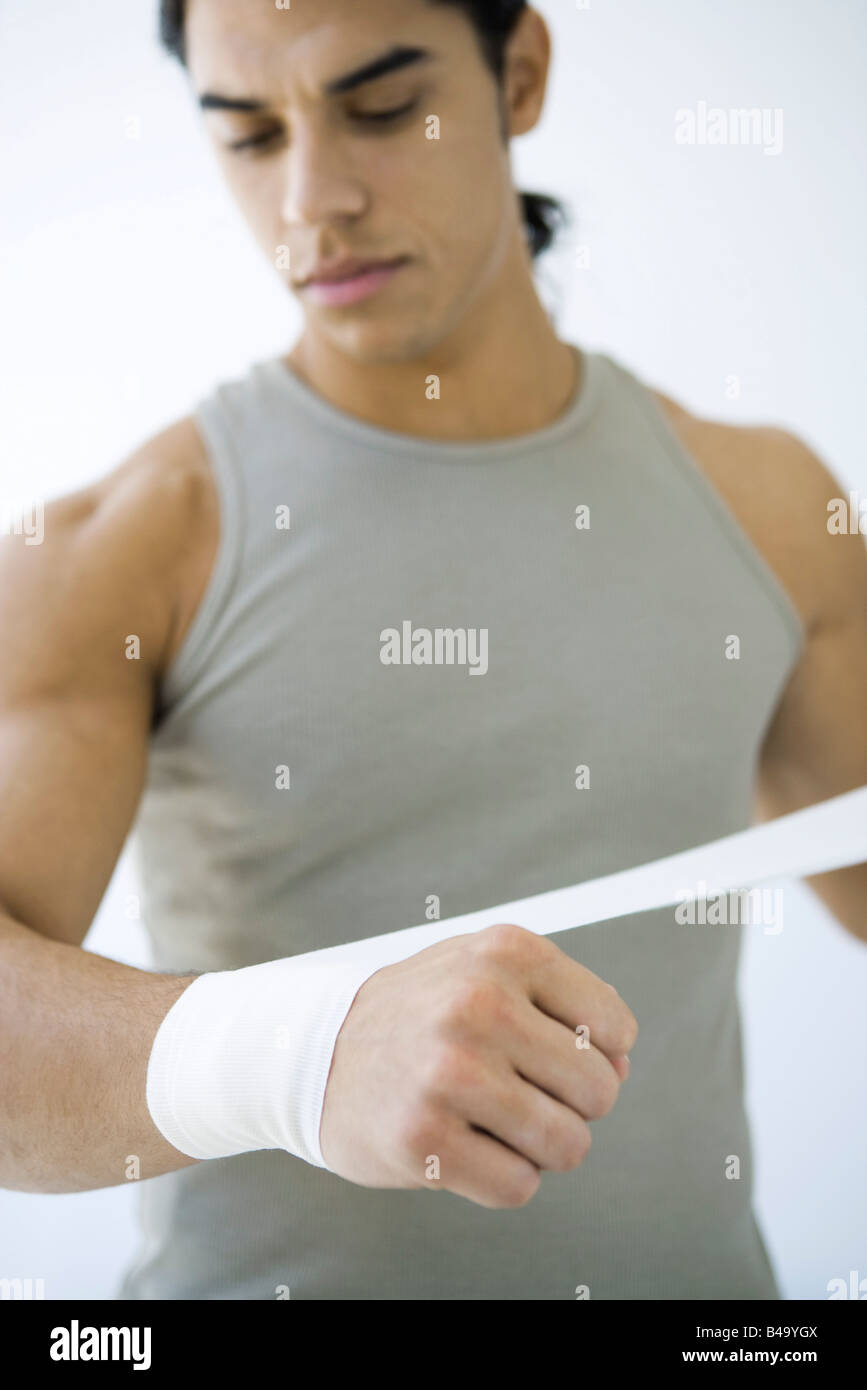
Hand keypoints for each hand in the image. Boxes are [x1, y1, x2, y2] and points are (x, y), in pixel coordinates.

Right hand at [318, 922, 637, 1207]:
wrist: (316, 1050)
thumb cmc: (418, 1012)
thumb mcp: (486, 971)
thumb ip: (563, 1003)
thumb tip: (620, 1068)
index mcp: (505, 952)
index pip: (615, 1028)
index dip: (595, 1054)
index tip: (549, 1053)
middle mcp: (479, 1003)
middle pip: (599, 1091)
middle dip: (570, 1105)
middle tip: (516, 1091)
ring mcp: (449, 1071)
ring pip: (567, 1144)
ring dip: (539, 1147)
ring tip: (493, 1121)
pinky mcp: (422, 1137)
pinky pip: (519, 1186)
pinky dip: (502, 1178)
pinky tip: (464, 1145)